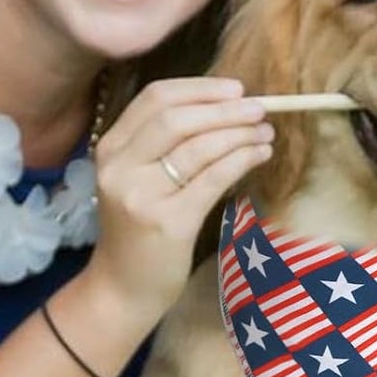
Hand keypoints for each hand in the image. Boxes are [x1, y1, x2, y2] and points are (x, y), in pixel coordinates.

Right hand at [83, 77, 273, 327]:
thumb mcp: (139, 179)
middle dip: (225, 109)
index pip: (156, 98)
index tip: (235, 89)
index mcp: (111, 148)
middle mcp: (120, 167)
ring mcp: (141, 195)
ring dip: (240, 134)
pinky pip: (213, 178)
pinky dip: (242, 159)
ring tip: (265, 133)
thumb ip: (165, 144)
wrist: (122, 288)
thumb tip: (226, 106)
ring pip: (198, 147)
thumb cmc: (139, 230)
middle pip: (177, 118)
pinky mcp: (168, 222)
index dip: (200, 88)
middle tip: (259, 109)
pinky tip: (260, 156)